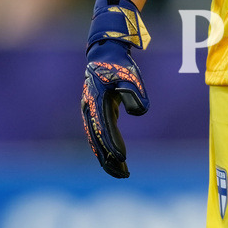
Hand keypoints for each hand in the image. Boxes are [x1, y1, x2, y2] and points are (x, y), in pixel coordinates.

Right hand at [81, 0, 150, 177]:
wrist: (106, 53)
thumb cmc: (119, 64)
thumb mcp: (130, 75)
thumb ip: (135, 93)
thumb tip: (138, 112)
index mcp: (96, 100)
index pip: (103, 127)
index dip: (112, 143)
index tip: (122, 157)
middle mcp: (89, 108)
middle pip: (97, 139)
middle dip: (109, 158)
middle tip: (124, 174)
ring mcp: (90, 112)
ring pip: (96, 140)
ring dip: (107, 157)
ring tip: (122, 173)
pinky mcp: (96, 113)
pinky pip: (99, 135)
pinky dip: (107, 148)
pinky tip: (117, 159)